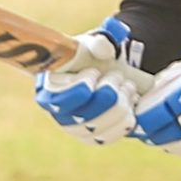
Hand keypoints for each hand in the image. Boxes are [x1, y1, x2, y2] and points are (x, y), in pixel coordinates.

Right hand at [33, 17, 155, 146]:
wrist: (97, 71)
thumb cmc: (88, 56)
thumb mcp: (91, 44)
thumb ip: (98, 42)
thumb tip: (105, 48)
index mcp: (48, 93)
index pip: (62, 99)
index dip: (83, 86)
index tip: (94, 71)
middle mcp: (59, 116)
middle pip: (88, 115)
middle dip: (110, 91)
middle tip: (117, 75)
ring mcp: (76, 131)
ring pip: (103, 126)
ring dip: (121, 103)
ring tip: (128, 86)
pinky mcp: (94, 138)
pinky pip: (112, 136)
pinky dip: (126, 118)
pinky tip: (131, 102)